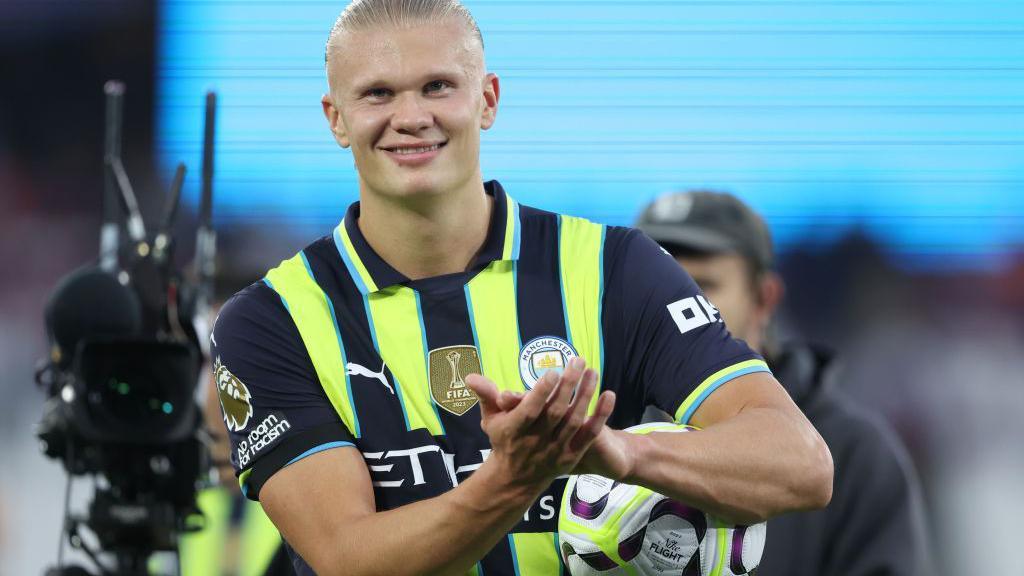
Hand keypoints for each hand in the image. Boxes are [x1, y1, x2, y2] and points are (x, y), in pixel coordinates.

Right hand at [465, 358, 614, 488]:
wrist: (516, 480)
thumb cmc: (503, 441)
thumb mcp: (490, 419)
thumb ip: (486, 395)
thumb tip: (471, 376)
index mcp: (515, 431)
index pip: (529, 410)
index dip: (540, 392)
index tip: (551, 371)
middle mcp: (536, 441)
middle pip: (555, 412)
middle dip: (568, 385)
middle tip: (577, 361)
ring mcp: (556, 450)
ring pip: (574, 420)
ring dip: (585, 395)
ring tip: (592, 372)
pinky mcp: (572, 456)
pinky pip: (589, 435)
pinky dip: (601, 416)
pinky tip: (609, 395)